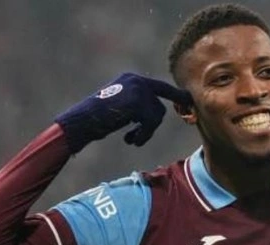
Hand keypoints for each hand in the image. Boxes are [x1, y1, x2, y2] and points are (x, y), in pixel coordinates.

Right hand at [55, 73, 191, 151]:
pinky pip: (151, 123)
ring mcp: (138, 90)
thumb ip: (138, 105)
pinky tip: (130, 140)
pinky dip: (143, 135)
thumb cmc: (97, 119)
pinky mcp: (138, 102)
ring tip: (131, 139)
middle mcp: (136, 80)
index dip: (175, 96)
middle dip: (153, 124)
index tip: (188, 100)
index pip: (159, 88)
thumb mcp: (120, 107)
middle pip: (159, 105)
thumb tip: (158, 112)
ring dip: (146, 132)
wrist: (81, 122)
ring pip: (157, 116)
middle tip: (141, 137)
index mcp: (131, 79)